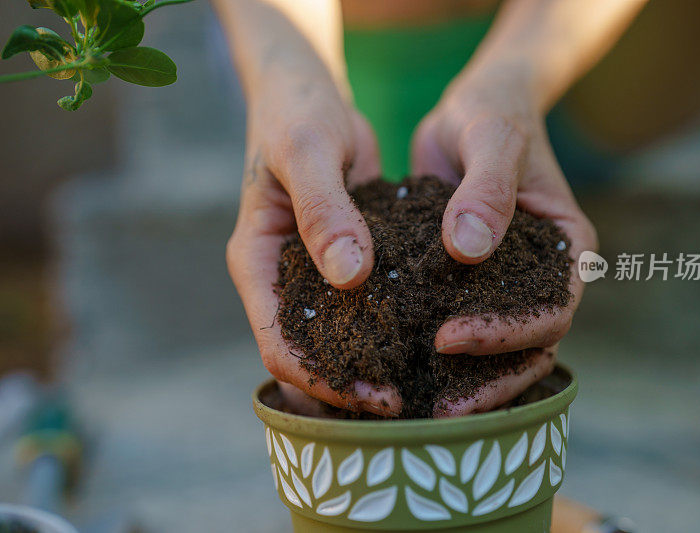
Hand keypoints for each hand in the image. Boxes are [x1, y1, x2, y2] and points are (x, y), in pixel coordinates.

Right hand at [226, 74, 400, 416]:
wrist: (306, 93)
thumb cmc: (298, 113)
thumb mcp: (308, 151)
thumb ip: (324, 211)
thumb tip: (349, 277)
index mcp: (257, 262)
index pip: (280, 345)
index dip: (325, 380)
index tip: (379, 396)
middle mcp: (282, 276)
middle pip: (311, 354)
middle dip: (354, 384)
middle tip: (413, 401)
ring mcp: (313, 270)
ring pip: (339, 335)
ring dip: (375, 360)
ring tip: (427, 379)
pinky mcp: (345, 257)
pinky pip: (365, 302)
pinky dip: (391, 322)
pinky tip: (432, 331)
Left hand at [412, 70, 597, 416]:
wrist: (471, 110)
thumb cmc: (493, 114)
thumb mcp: (493, 139)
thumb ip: (487, 189)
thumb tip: (468, 249)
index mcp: (565, 248)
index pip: (551, 309)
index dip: (507, 334)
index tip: (449, 337)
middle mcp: (541, 275)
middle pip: (529, 347)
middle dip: (488, 379)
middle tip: (438, 407)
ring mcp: (505, 283)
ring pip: (496, 349)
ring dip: (465, 380)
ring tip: (417, 405)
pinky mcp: (468, 283)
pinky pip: (458, 322)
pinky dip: (433, 350)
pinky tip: (396, 365)